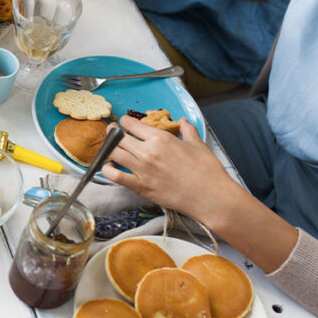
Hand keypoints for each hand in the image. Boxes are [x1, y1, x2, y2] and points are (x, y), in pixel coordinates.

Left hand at [102, 116, 240, 222]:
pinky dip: (107, 170)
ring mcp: (142, 170)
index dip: (124, 121)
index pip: (131, 124)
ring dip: (108, 149)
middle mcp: (147, 152)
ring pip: (113, 154)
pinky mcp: (141, 187)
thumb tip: (182, 121)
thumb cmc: (207, 171)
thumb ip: (187, 130)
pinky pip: (115, 176)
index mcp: (160, 138)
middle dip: (112, 132)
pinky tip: (108, 167)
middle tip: (112, 132)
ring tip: (109, 147)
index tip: (124, 123)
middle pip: (118, 137)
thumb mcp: (198, 144)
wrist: (211, 197)